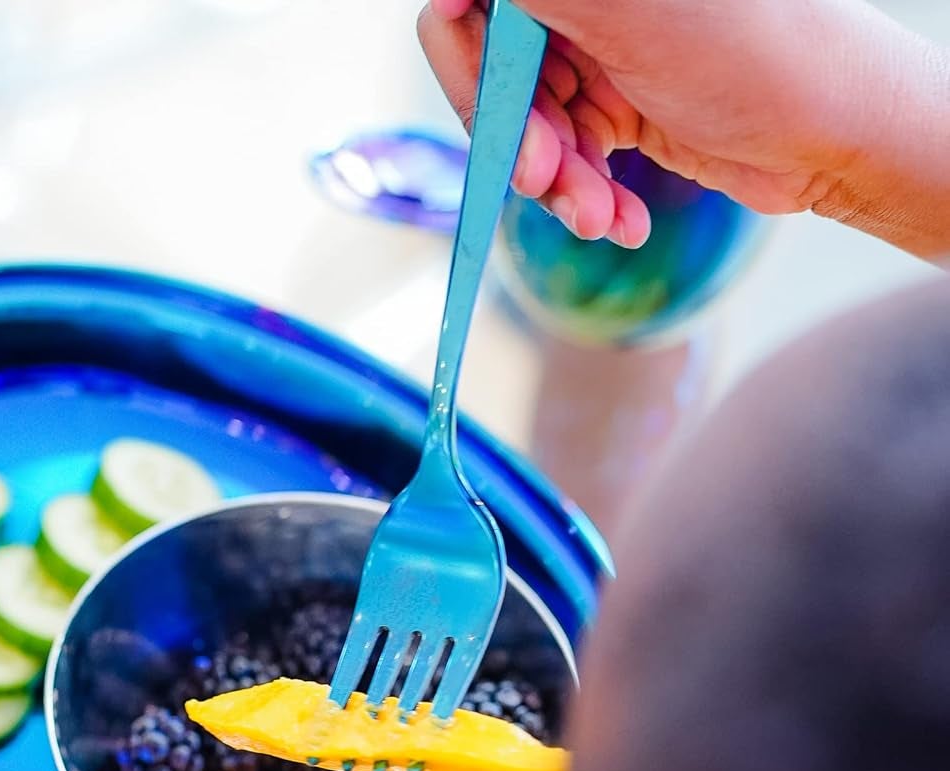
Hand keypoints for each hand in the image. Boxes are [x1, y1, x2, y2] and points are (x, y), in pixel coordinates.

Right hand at [420, 0, 949, 256]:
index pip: (469, 3)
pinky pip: (564, 162)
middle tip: (546, 181)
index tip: (490, 116)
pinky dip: (584, 199)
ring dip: (556, 185)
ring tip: (599, 218)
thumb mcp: (625, 8)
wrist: (833, 130)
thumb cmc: (749, 53)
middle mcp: (585, 1)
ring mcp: (599, 54)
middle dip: (517, 141)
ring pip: (525, 128)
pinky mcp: (616, 109)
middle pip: (492, 73)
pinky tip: (620, 222)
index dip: (464, 63)